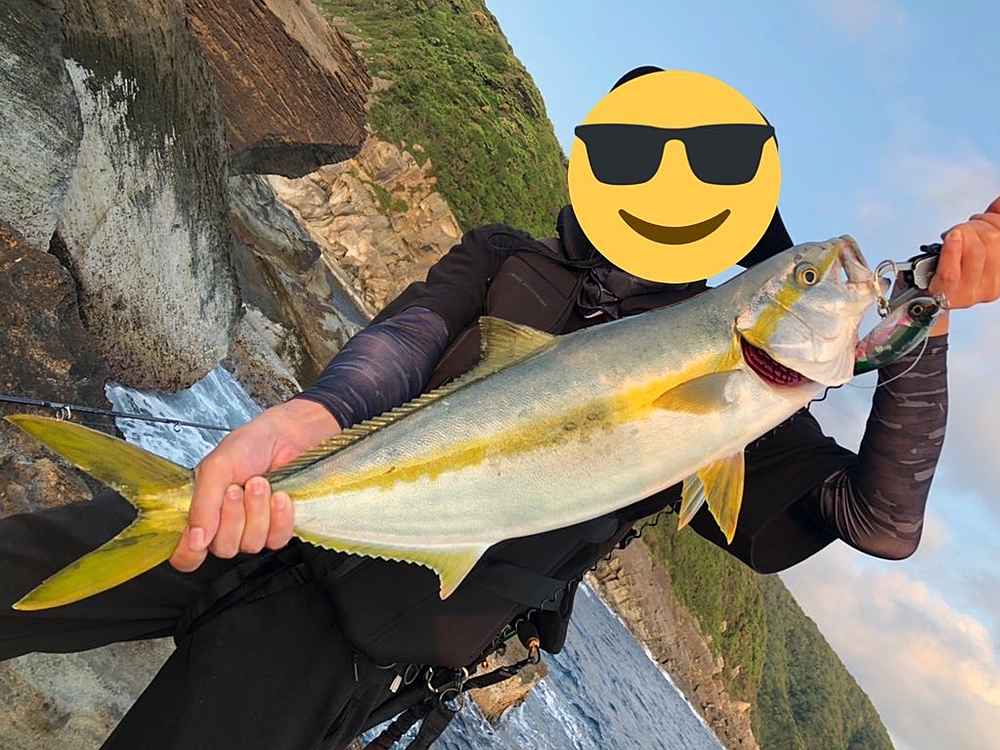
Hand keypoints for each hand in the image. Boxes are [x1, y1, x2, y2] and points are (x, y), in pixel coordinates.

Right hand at [169, 398, 341, 571]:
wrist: (289, 437)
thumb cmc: (251, 446)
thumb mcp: (217, 467)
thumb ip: (202, 504)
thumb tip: (195, 540)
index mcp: (202, 512)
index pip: (186, 554)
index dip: (189, 553)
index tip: (199, 537)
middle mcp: (225, 525)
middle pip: (222, 548)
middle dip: (233, 516)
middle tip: (237, 487)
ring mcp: (253, 528)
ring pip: (251, 544)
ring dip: (257, 510)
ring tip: (260, 482)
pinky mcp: (279, 528)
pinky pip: (276, 540)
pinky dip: (279, 517)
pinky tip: (279, 496)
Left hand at [927, 196, 999, 334]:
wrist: (922, 300)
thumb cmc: (947, 270)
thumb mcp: (972, 248)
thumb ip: (990, 227)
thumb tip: (998, 203)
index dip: (995, 221)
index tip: (983, 218)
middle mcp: (991, 287)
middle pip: (992, 241)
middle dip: (976, 226)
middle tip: (963, 228)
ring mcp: (970, 293)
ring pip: (975, 250)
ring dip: (963, 233)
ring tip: (954, 234)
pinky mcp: (949, 295)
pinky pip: (952, 270)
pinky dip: (951, 249)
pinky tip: (952, 237)